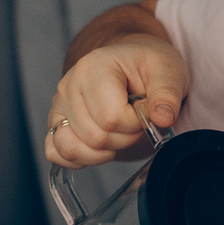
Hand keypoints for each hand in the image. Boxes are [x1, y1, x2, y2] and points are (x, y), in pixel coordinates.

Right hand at [46, 35, 185, 167]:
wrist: (131, 66)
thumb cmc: (146, 67)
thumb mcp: (167, 71)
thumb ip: (167, 94)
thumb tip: (162, 119)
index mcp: (95, 67)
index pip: (111, 117)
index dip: (135, 124)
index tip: (144, 111)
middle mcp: (69, 85)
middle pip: (95, 137)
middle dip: (123, 139)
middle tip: (133, 122)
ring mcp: (59, 105)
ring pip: (73, 148)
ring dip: (103, 151)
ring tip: (117, 132)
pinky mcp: (56, 123)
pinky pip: (56, 152)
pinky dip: (78, 159)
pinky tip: (98, 149)